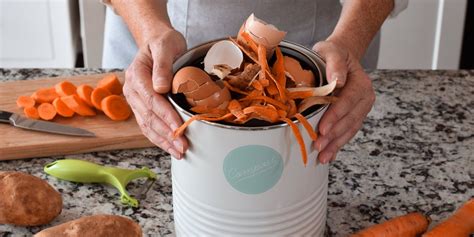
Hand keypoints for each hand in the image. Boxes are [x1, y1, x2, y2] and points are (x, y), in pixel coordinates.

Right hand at [124, 29, 187, 158]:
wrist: (157, 42)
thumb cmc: (163, 42)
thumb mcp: (165, 46)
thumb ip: (163, 66)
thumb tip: (161, 87)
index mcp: (136, 76)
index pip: (151, 100)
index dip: (165, 115)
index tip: (178, 127)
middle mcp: (132, 90)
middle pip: (149, 117)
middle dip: (167, 134)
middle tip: (183, 146)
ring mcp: (135, 100)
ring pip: (147, 125)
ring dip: (163, 141)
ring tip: (179, 152)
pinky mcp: (142, 107)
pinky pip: (148, 125)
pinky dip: (160, 138)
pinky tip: (170, 147)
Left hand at [312, 40, 375, 163]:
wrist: (339, 56)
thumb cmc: (332, 53)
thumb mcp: (331, 50)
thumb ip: (335, 63)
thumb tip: (338, 80)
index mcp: (361, 83)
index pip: (348, 102)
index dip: (336, 116)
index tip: (323, 128)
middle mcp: (365, 98)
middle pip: (349, 120)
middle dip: (334, 135)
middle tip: (319, 146)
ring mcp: (360, 109)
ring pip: (349, 130)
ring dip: (336, 144)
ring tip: (323, 157)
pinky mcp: (353, 117)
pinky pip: (346, 132)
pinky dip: (337, 145)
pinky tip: (328, 156)